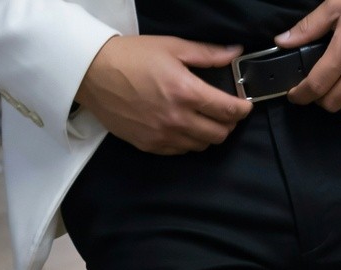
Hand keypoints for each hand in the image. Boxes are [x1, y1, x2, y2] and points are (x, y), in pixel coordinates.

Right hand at [75, 35, 252, 153]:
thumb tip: (234, 54)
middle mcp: (177, 119)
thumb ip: (207, 54)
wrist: (94, 74)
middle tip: (225, 112)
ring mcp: (164, 136)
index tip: (245, 105)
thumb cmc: (132, 56)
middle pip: (219, 134)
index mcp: (185, 92)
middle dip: (228, 124)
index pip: (227, 110)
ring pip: (202, 146)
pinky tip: (185, 127)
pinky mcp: (151, 146)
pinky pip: (181, 151)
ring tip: (205, 119)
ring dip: (209, 134)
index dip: (242, 109)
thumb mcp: (172, 47)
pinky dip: (189, 142)